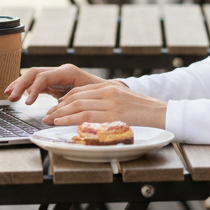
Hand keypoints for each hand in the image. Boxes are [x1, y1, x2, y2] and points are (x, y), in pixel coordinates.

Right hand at [6, 63, 102, 103]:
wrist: (109, 90)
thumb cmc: (101, 93)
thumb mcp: (88, 96)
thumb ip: (73, 100)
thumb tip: (57, 110)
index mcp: (67, 72)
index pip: (44, 76)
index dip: (33, 88)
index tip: (27, 102)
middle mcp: (60, 71)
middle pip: (34, 73)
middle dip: (20, 84)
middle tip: (11, 97)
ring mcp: (56, 76)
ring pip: (33, 76)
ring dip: (19, 84)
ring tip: (8, 94)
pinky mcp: (54, 84)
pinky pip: (36, 83)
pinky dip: (26, 88)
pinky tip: (17, 94)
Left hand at [41, 81, 166, 129]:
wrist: (161, 113)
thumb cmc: (143, 111)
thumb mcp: (123, 101)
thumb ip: (107, 102)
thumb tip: (88, 111)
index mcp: (109, 87)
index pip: (80, 91)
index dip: (64, 100)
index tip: (55, 108)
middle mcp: (108, 92)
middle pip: (75, 97)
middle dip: (58, 107)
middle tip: (47, 116)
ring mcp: (110, 102)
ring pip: (77, 105)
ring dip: (59, 113)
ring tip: (49, 120)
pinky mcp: (112, 114)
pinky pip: (85, 115)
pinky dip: (69, 118)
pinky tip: (60, 122)